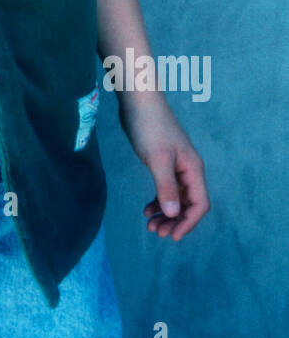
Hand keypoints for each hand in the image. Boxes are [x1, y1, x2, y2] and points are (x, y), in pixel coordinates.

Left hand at [117, 92, 209, 241]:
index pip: (199, 204)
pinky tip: (146, 208)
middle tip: (156, 233)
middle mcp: (188, 169)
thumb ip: (165, 186)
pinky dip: (158, 200)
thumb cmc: (150, 127)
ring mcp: (175, 165)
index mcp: (193, 169)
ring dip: (165, 213)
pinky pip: (165, 187)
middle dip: (174, 221)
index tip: (172, 236)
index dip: (188, 222)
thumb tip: (172, 214)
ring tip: (149, 225)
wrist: (138, 101)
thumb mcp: (157, 159)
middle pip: (187, 203)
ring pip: (175, 197)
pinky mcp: (162, 161)